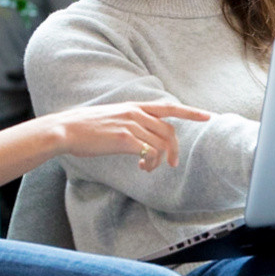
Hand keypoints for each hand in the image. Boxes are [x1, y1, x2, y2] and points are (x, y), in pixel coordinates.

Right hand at [48, 101, 212, 171]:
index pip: (169, 107)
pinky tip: (142, 168)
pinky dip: (151, 163)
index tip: (208, 116)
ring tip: (148, 168)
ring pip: (161, 144)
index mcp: (135, 106)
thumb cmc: (86, 127)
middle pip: (169, 131)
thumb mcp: (113, 117)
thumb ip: (132, 122)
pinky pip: (149, 152)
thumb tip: (143, 137)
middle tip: (171, 164)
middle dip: (175, 150)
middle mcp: (136, 113)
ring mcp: (131, 125)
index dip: (191, 113)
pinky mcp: (124, 139)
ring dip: (159, 160)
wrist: (66, 129)